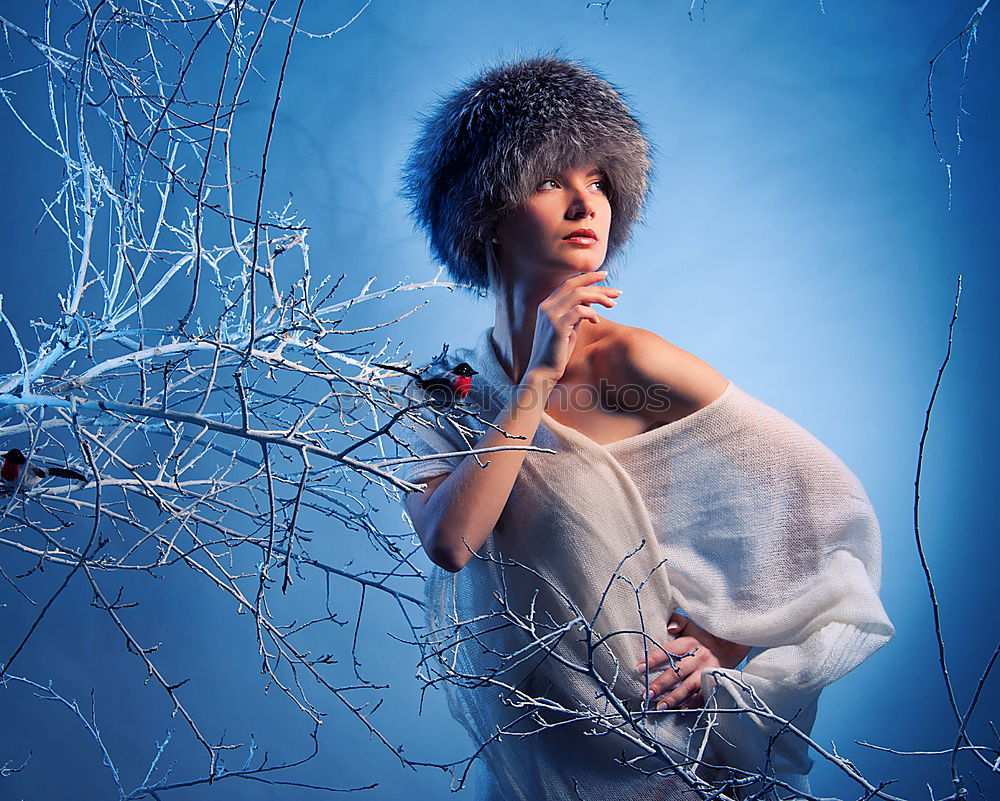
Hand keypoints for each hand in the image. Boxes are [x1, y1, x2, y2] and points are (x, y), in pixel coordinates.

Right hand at [524, 269, 621, 382]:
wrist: (544, 371)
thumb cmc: (557, 351)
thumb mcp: (568, 327)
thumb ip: (576, 313)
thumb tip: (590, 301)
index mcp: (547, 305)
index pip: (569, 284)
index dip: (587, 277)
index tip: (604, 275)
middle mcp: (546, 306)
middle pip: (575, 286)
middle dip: (598, 285)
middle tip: (617, 291)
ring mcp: (550, 315)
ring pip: (579, 295)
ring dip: (599, 297)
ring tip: (613, 304)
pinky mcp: (557, 326)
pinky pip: (580, 311)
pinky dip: (591, 313)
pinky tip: (597, 321)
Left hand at [634, 611, 751, 710]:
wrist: (729, 646)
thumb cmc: (702, 637)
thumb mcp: (690, 625)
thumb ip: (677, 622)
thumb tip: (669, 626)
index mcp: (690, 642)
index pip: (669, 650)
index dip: (653, 659)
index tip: (639, 668)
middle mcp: (699, 657)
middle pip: (677, 672)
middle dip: (660, 684)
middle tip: (647, 694)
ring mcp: (707, 671)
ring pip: (689, 686)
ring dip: (673, 698)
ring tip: (659, 706)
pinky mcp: (714, 682)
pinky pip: (702, 695)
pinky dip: (691, 703)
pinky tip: (680, 710)